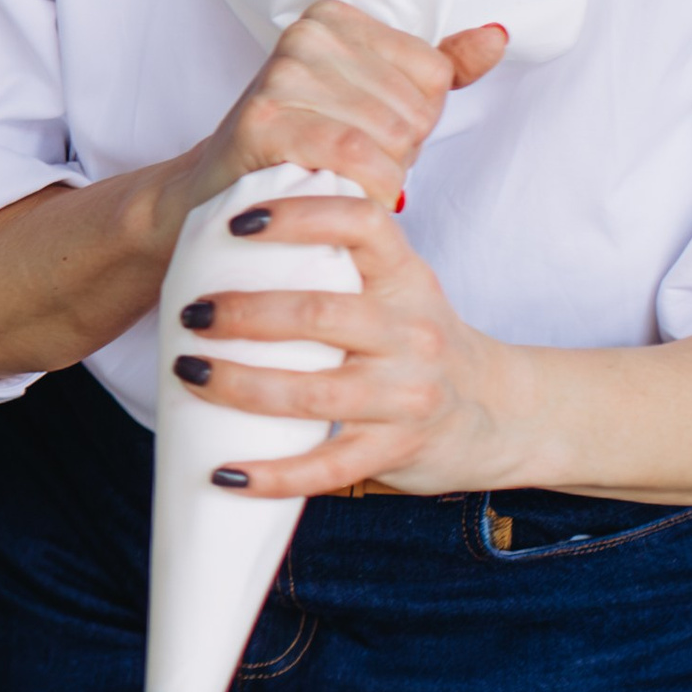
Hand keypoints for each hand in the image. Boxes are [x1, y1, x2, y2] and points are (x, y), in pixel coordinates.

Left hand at [166, 188, 523, 496]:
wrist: (504, 415)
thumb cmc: (428, 343)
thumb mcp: (404, 290)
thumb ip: (347, 263)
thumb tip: (242, 229)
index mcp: (406, 280)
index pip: (362, 224)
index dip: (300, 216)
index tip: (239, 221)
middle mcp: (412, 334)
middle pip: (319, 314)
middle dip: (245, 313)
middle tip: (191, 314)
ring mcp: (407, 397)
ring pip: (314, 394)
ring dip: (241, 386)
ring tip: (187, 374)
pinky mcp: (398, 451)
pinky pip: (327, 467)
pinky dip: (272, 475)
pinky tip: (224, 474)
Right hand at [170, 2, 511, 226]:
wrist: (223, 194)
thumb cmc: (309, 146)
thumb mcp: (378, 102)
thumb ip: (440, 70)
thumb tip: (498, 37)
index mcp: (336, 17)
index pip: (432, 74)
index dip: (414, 121)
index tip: (369, 131)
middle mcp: (306, 35)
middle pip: (412, 110)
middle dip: (396, 155)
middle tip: (349, 166)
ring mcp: (281, 74)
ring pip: (389, 137)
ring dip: (378, 180)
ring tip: (338, 179)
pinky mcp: (265, 119)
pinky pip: (352, 155)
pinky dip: (361, 187)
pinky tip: (338, 192)